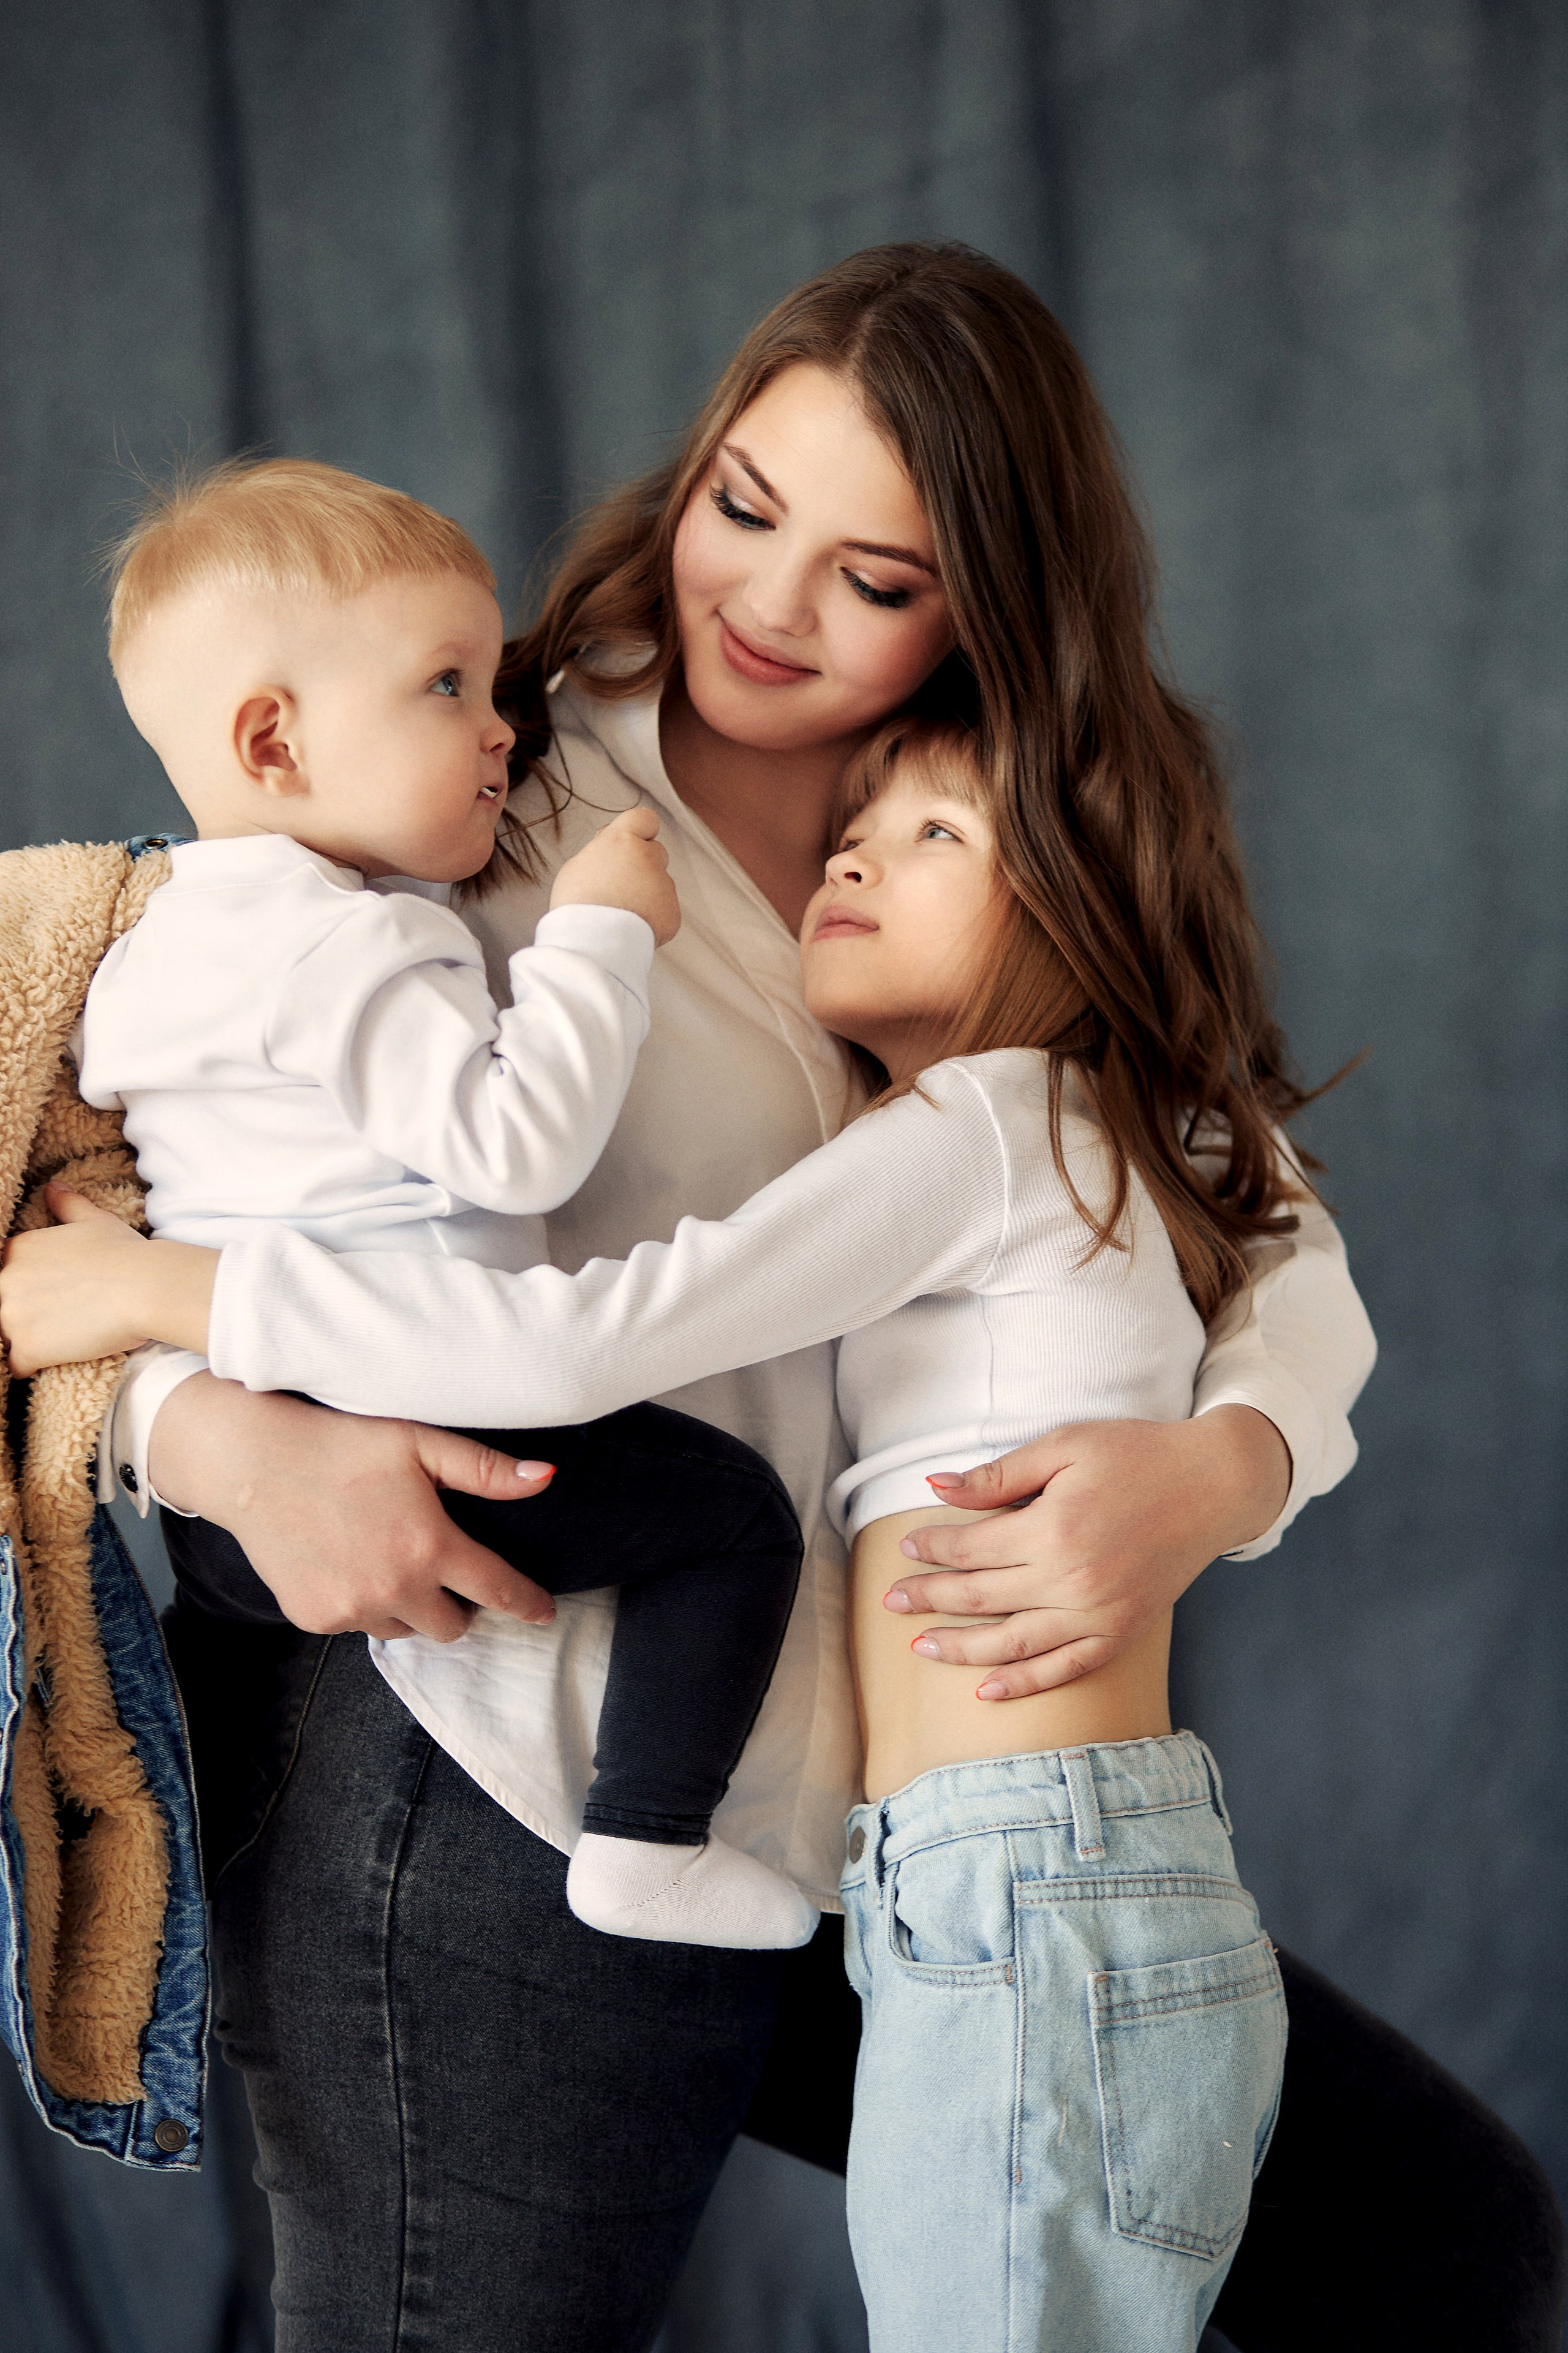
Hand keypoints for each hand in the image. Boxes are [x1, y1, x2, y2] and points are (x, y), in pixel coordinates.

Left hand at [0, 1184, 216, 1370]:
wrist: (146, 1287)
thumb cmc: (125, 1252)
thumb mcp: (95, 1220)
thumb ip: (67, 1205)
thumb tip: (53, 1187)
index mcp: (18, 1249)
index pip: (4, 1274)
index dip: (26, 1286)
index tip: (49, 1294)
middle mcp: (6, 1281)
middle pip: (0, 1305)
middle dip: (21, 1314)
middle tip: (54, 1319)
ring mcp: (13, 1317)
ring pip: (2, 1336)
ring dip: (25, 1340)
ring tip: (54, 1341)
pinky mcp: (28, 1348)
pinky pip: (15, 1365)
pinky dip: (31, 1365)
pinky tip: (53, 1360)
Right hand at [148, 1373, 558, 1640]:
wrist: (253, 1463)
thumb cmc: (342, 1443)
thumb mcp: (420, 1443)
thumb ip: (486, 1470)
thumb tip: (547, 1478)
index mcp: (429, 1547)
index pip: (498, 1591)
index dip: (528, 1603)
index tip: (543, 1612)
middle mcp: (394, 1588)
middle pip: (451, 1627)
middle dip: (458, 1606)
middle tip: (444, 1572)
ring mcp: (351, 1609)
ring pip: (404, 1630)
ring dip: (409, 1607)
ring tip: (390, 1562)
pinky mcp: (315, 1619)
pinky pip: (357, 1625)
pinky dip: (363, 1604)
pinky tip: (348, 1563)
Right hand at [549, 806, 679, 944]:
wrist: (592, 942)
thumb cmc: (577, 905)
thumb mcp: (578, 865)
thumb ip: (604, 852)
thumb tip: (615, 853)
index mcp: (624, 840)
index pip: (645, 819)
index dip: (640, 830)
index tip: (631, 843)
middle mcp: (649, 858)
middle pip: (655, 853)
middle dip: (642, 865)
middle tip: (618, 886)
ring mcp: (664, 886)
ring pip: (660, 884)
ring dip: (646, 895)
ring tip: (620, 914)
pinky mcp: (672, 913)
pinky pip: (664, 911)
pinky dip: (652, 919)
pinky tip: (631, 928)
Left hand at [885, 1407, 1291, 1698]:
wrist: (1214, 1486)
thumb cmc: (1137, 1455)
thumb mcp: (1065, 1446)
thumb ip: (1000, 1473)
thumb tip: (936, 1487)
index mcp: (1053, 1528)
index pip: (972, 1548)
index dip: (933, 1550)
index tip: (906, 1549)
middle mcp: (1071, 1580)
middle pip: (981, 1597)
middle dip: (930, 1600)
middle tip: (891, 1602)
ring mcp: (1097, 1614)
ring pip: (1012, 1644)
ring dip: (961, 1649)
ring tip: (922, 1649)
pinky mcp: (1120, 1633)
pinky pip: (1063, 1668)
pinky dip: (1023, 1683)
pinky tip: (986, 1690)